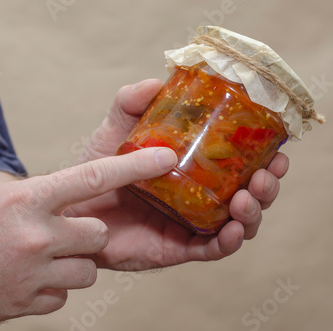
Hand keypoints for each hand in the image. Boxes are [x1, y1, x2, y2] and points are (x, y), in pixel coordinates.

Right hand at [0, 148, 176, 329]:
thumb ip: (31, 192)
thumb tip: (59, 196)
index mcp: (26, 198)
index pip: (94, 176)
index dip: (135, 165)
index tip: (166, 157)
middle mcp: (35, 236)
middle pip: (98, 234)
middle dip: (91, 232)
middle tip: (67, 230)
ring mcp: (31, 274)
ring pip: (87, 270)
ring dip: (72, 262)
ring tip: (40, 256)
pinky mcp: (24, 304)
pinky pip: (63, 295)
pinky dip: (53, 286)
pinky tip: (25, 278)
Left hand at [68, 79, 289, 270]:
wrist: (70, 208)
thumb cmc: (95, 169)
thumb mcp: (114, 130)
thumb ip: (131, 103)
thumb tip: (157, 81)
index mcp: (192, 170)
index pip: (238, 165)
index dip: (264, 158)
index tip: (277, 148)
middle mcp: (197, 198)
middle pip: (247, 195)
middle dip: (266, 186)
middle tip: (267, 173)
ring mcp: (189, 224)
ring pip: (237, 224)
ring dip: (253, 212)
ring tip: (247, 197)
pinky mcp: (176, 248)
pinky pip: (210, 250)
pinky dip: (227, 242)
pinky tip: (232, 230)